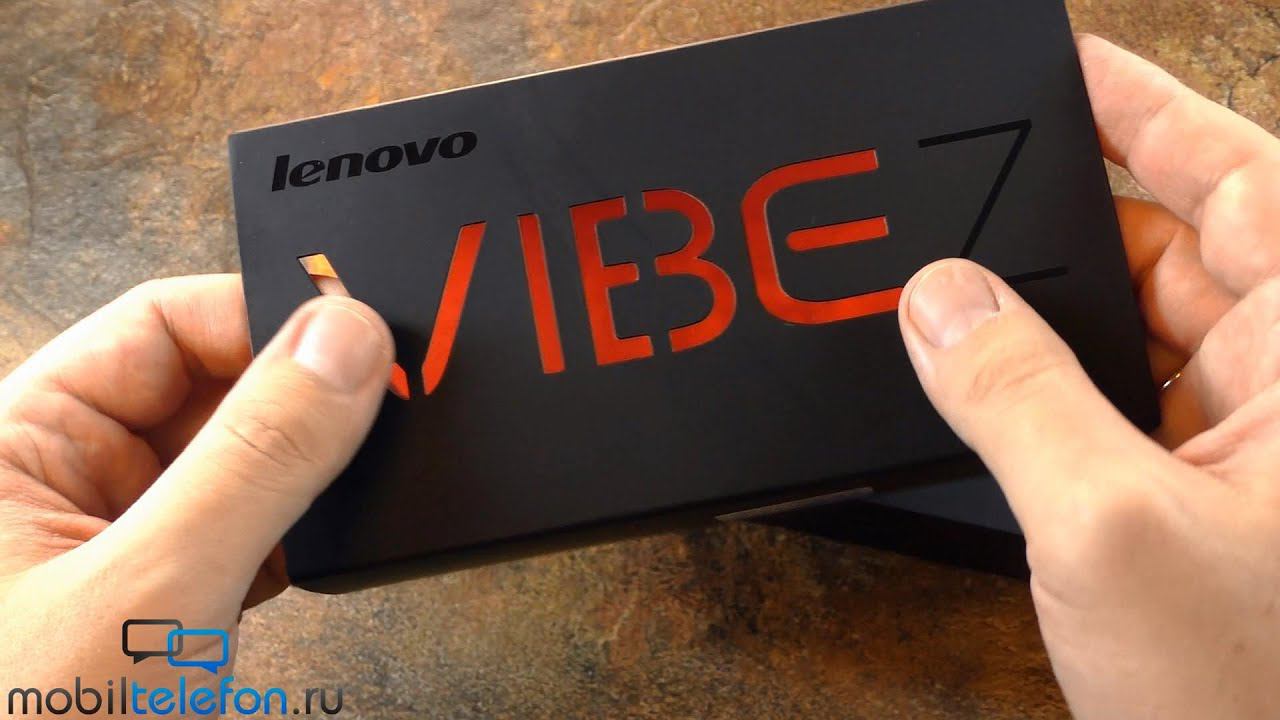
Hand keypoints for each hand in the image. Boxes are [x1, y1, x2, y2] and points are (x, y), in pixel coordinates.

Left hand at [0, 276, 391, 712]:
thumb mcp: (153, 591)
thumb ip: (259, 456)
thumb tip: (346, 341)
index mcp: (16, 443)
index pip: (165, 323)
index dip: (269, 318)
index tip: (366, 337)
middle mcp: (61, 481)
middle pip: (209, 386)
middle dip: (297, 401)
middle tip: (381, 415)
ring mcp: (114, 544)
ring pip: (237, 462)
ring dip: (299, 477)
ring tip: (342, 499)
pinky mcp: (158, 604)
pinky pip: (244, 531)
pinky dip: (292, 536)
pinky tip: (312, 558)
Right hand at [898, 36, 1279, 718]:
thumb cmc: (1262, 700)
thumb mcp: (1111, 529)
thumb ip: (1013, 396)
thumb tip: (939, 303)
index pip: (1248, 183)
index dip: (1156, 113)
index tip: (1073, 69)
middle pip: (1181, 251)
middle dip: (1073, 222)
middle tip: (977, 194)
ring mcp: (1251, 453)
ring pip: (1140, 336)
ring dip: (1050, 319)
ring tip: (962, 297)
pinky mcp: (1205, 505)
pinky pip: (1115, 408)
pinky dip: (1049, 392)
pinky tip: (989, 385)